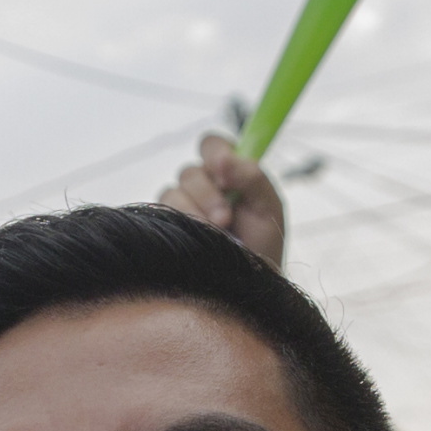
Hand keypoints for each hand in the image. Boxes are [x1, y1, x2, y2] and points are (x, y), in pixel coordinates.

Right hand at [159, 133, 287, 268]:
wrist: (248, 285)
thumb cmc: (262, 245)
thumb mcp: (268, 208)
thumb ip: (252, 177)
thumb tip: (226, 158)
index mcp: (228, 173)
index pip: (212, 145)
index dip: (215, 152)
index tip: (225, 169)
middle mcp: (202, 186)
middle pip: (190, 171)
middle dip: (208, 194)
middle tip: (226, 218)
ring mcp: (182, 205)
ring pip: (173, 191)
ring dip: (195, 212)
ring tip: (216, 234)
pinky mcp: (166, 224)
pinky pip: (161, 211)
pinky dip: (181, 222)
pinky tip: (197, 238)